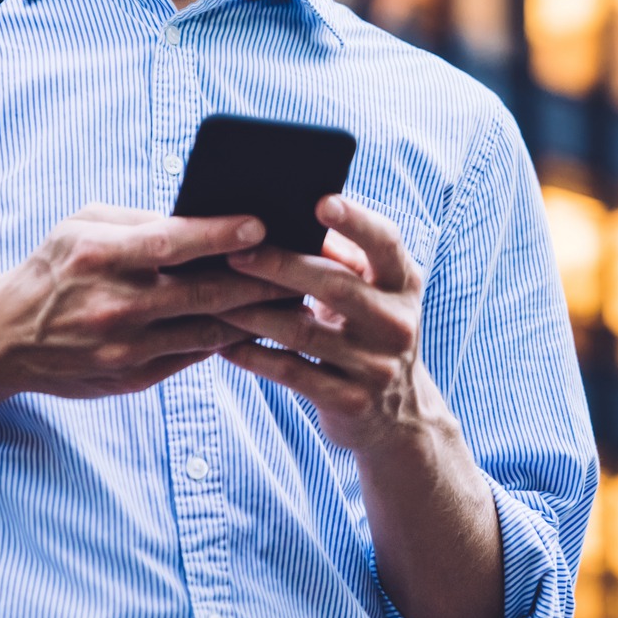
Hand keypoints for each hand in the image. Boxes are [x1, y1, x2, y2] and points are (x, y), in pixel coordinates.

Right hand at [0, 201, 284, 397]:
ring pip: (208, 330)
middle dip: (259, 279)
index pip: (173, 242)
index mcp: (100, 256)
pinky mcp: (133, 377)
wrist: (4, 337)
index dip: (221, 233)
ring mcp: (126, 348)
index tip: (263, 223)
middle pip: (204, 292)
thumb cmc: (54, 269)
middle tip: (299, 265)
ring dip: (254, 314)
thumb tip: (209, 218)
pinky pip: (194, 355)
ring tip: (292, 296)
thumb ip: (142, 223)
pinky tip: (254, 323)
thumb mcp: (84, 227)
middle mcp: (115, 305)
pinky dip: (227, 339)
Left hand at [216, 195, 451, 457]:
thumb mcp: (372, 293)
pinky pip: (291, 373)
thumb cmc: (368, 332)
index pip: (385, 242)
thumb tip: (286, 218)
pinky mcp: (350, 400)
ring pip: (303, 331)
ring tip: (213, 297)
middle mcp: (397, 322)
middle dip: (279, 266)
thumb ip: (342, 257)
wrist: (396, 415)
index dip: (355, 221)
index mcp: (403, 282)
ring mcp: (376, 366)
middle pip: (334, 285)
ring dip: (252, 312)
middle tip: (234, 254)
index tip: (320, 202)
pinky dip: (253, 355)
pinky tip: (223, 342)